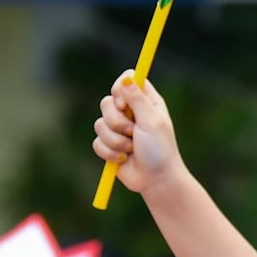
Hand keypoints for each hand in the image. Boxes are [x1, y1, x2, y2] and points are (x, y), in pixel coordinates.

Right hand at [92, 72, 184, 194]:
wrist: (156, 180)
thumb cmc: (160, 150)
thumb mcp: (151, 121)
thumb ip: (138, 99)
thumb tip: (127, 76)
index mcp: (147, 103)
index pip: (127, 80)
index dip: (120, 89)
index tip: (123, 104)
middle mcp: (132, 113)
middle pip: (107, 102)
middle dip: (117, 121)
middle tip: (133, 132)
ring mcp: (119, 130)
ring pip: (99, 124)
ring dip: (116, 140)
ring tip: (131, 149)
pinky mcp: (109, 145)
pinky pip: (96, 142)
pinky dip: (110, 152)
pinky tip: (124, 159)